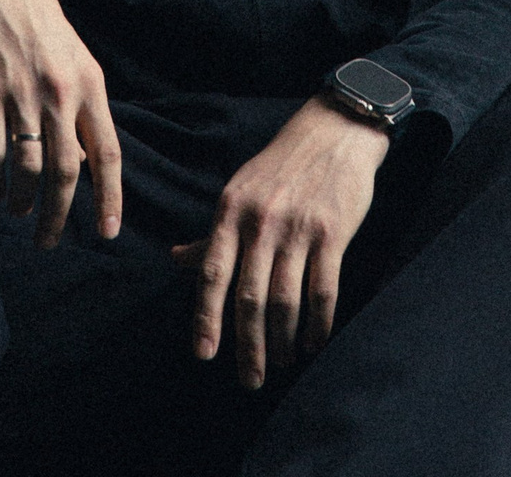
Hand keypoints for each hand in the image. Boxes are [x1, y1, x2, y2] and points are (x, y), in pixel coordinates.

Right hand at [0, 0, 120, 248]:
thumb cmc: (40, 24)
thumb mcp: (74, 59)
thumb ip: (81, 109)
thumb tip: (83, 162)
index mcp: (89, 84)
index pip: (108, 152)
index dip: (110, 196)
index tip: (108, 231)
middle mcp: (60, 91)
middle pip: (66, 172)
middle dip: (59, 217)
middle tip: (49, 242)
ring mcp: (23, 92)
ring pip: (28, 168)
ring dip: (22, 202)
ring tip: (17, 212)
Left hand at [171, 97, 386, 387]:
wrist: (333, 131)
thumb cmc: (280, 166)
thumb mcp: (239, 191)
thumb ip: (212, 232)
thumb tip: (176, 259)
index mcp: (231, 210)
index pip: (212, 272)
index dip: (206, 316)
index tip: (203, 354)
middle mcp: (261, 220)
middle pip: (249, 296)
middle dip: (248, 345)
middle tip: (250, 380)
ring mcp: (297, 227)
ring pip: (285, 299)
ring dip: (282, 340)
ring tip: (282, 362)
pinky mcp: (332, 232)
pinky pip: (323, 289)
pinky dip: (318, 323)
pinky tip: (314, 343)